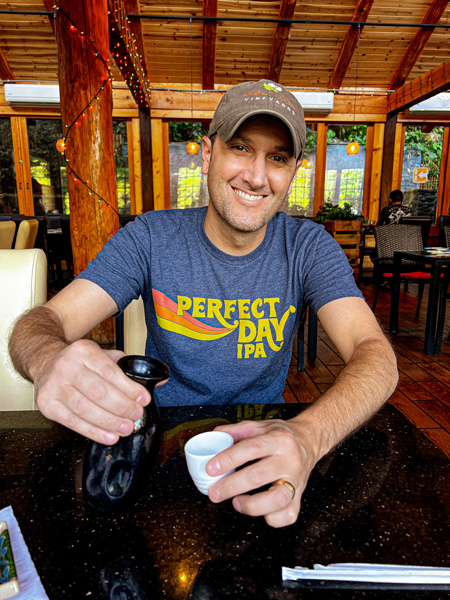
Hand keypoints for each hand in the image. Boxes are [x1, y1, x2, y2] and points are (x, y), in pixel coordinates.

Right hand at [34, 339, 154, 443]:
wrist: (46, 363)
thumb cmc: (80, 362)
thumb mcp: (103, 356)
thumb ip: (128, 367)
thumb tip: (160, 378)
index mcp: (83, 351)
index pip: (110, 372)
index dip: (129, 388)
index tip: (143, 399)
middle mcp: (66, 366)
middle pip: (98, 392)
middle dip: (122, 407)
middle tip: (136, 415)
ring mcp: (54, 386)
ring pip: (85, 409)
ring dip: (109, 422)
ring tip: (126, 428)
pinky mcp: (48, 405)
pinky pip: (73, 422)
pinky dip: (93, 432)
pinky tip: (109, 435)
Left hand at [206, 419, 316, 526]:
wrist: (309, 440)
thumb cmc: (282, 435)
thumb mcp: (260, 426)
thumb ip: (236, 431)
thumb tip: (213, 437)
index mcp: (278, 439)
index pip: (251, 448)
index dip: (228, 459)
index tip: (211, 468)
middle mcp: (290, 460)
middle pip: (259, 476)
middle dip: (231, 486)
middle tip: (214, 492)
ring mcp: (296, 480)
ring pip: (277, 499)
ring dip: (251, 505)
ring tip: (236, 502)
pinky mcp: (300, 497)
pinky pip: (288, 515)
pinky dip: (272, 518)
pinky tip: (260, 510)